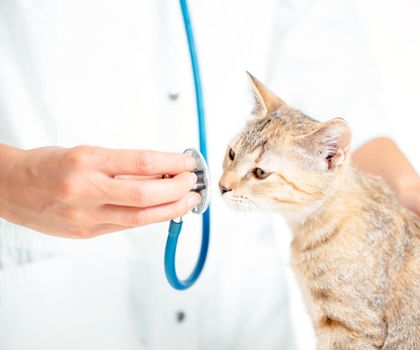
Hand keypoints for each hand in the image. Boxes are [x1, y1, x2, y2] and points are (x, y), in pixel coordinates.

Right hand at [0, 145, 200, 237]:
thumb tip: (163, 169)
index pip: (142, 162)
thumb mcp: (86, 153)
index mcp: (87, 161)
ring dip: (172, 209)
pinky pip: (126, 226)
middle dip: (177, 189)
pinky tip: (164, 210)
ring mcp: (85, 216)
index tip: (188, 161)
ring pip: (140, 217)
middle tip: (192, 182)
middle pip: (146, 194)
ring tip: (188, 200)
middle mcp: (86, 189)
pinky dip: (150, 217)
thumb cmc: (48, 166)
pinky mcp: (86, 233)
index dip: (172, 162)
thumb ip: (123, 165)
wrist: (10, 188)